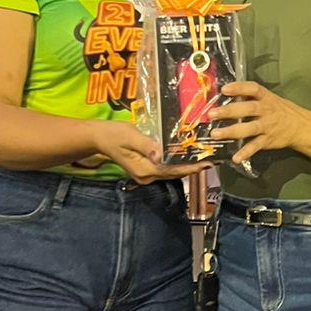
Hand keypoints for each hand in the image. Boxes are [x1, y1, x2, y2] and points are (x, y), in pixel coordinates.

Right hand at [87, 121, 203, 182]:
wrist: (99, 137)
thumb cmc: (113, 134)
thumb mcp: (130, 136)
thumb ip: (146, 145)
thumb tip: (160, 155)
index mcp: (144, 169)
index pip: (172, 170)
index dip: (190, 168)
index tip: (206, 163)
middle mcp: (146, 176)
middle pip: (174, 174)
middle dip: (192, 168)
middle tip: (211, 159)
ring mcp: (145, 174)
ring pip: (171, 172)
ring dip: (187, 166)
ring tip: (204, 158)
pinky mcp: (145, 168)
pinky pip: (165, 168)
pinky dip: (177, 164)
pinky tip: (187, 157)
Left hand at [210, 80, 310, 165]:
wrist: (299, 126)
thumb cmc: (277, 109)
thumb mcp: (267, 98)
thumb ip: (249, 97)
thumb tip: (224, 94)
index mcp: (265, 97)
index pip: (252, 89)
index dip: (239, 88)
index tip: (224, 89)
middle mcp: (266, 110)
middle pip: (248, 109)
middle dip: (229, 111)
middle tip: (211, 114)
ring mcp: (267, 126)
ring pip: (249, 128)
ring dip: (231, 131)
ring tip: (215, 134)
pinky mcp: (267, 140)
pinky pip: (255, 146)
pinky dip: (246, 152)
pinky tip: (235, 158)